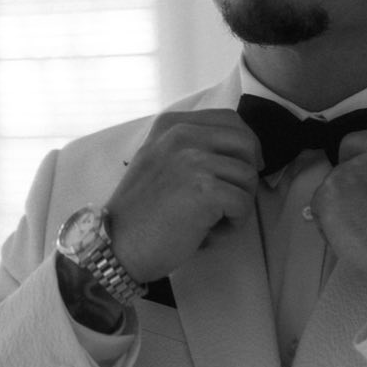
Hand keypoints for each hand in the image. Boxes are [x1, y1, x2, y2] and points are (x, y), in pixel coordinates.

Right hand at [105, 109, 261, 283]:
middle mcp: (182, 134)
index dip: (245, 147)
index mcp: (172, 124)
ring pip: (249, 176)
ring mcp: (193, 160)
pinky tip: (209, 232)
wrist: (118, 245)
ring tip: (210, 221)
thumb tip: (241, 148)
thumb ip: (190, 146)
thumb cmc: (142, 212)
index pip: (230, 120)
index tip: (237, 172)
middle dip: (246, 175)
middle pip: (246, 143)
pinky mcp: (205, 189)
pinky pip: (244, 204)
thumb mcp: (158, 160)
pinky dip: (233, 224)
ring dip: (238, 204)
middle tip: (229, 201)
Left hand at [310, 121, 366, 308]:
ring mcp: (359, 164)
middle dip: (352, 171)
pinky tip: (353, 235)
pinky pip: (319, 202)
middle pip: (350, 144)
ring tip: (365, 226)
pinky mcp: (334, 187)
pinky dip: (328, 221)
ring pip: (334, 177)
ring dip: (341, 200)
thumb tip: (366, 174)